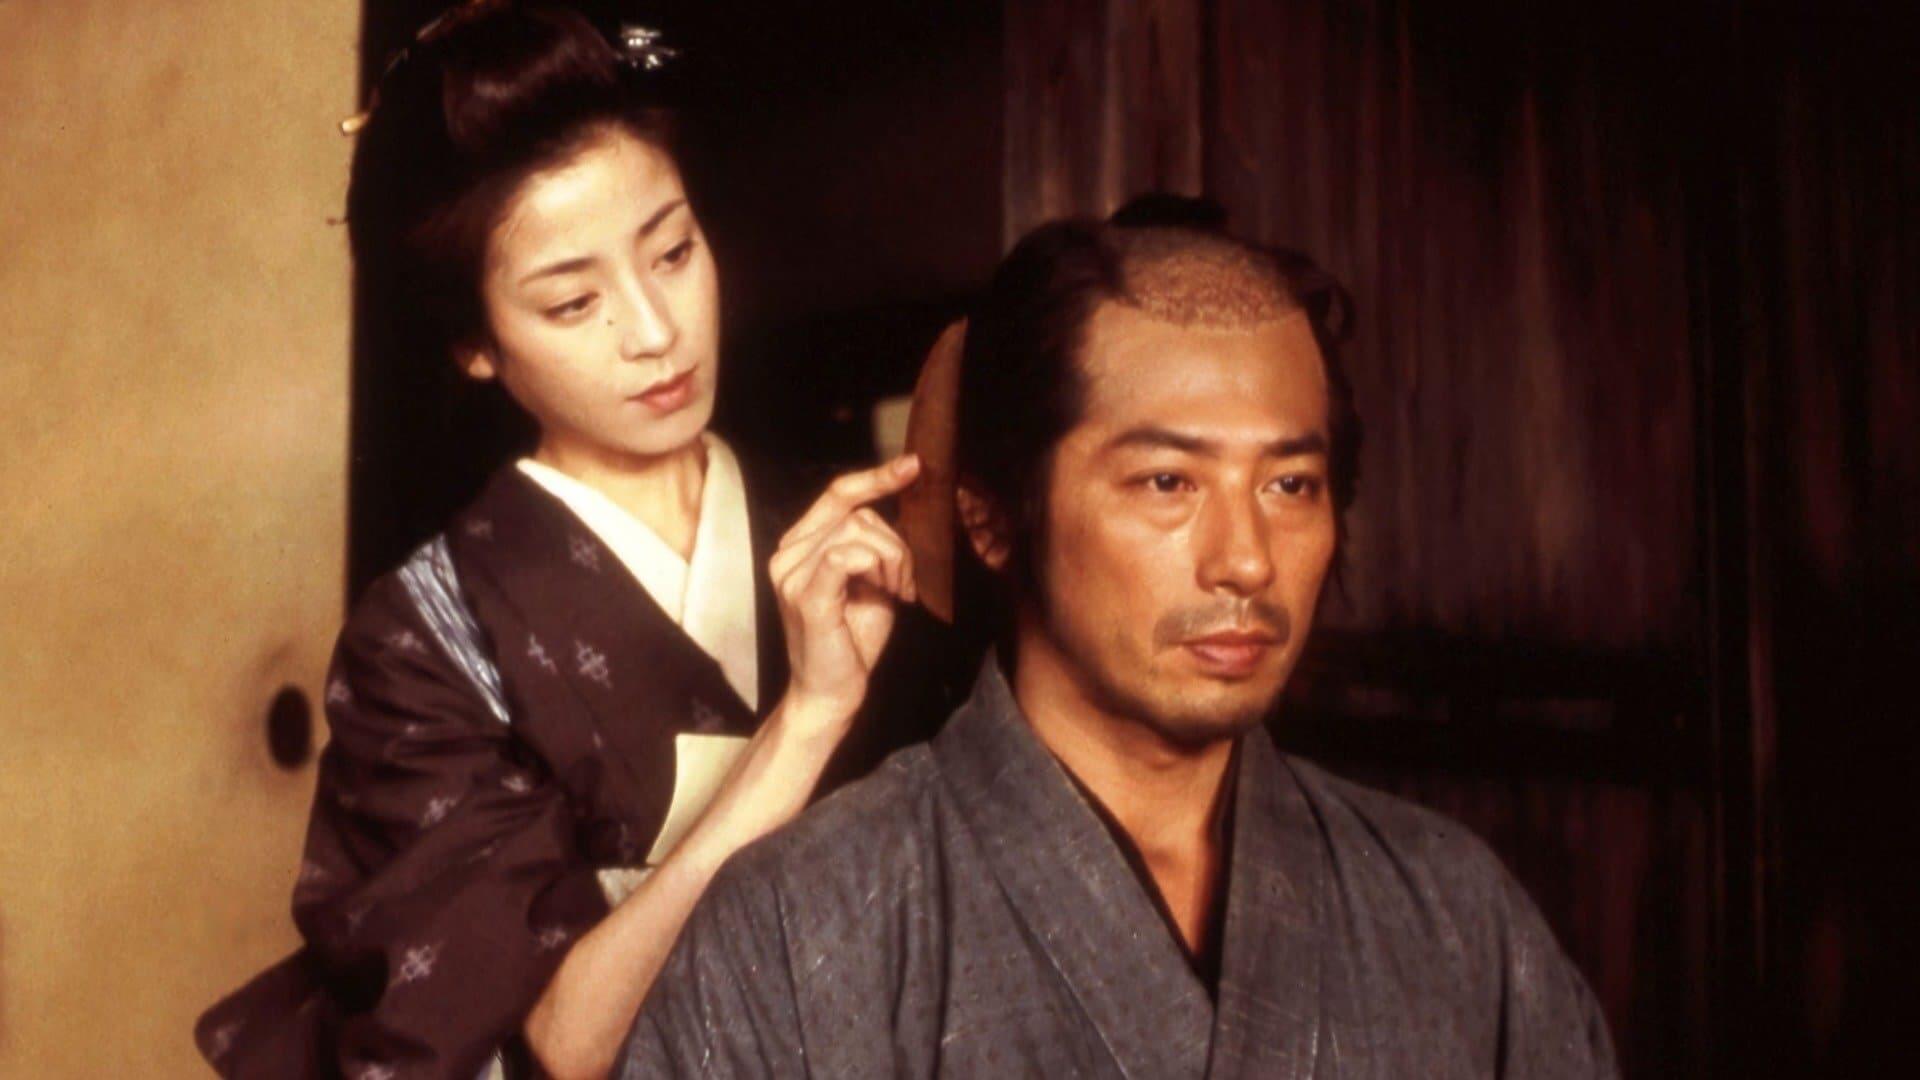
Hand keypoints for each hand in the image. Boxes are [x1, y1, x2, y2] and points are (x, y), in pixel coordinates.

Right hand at [769, 455, 920, 726]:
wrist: (833, 693)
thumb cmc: (852, 640)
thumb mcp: (871, 581)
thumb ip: (874, 545)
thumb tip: (898, 510)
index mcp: (799, 546)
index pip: (837, 494)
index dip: (876, 476)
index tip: (912, 466)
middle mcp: (787, 554)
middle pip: (857, 514)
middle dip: (895, 545)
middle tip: (903, 584)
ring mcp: (791, 574)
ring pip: (858, 532)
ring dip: (893, 561)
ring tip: (895, 594)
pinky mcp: (806, 596)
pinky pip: (847, 556)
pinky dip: (877, 569)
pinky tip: (886, 594)